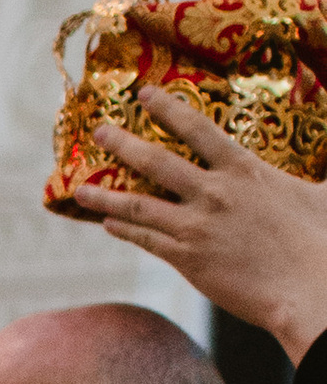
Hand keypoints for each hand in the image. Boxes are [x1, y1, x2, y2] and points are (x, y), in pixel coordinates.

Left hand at [62, 82, 326, 364]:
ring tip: (80, 190)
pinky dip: (124, 231)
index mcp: (244, 170)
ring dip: (105, 196)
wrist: (311, 288)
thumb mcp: (324, 193)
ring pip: (137, 205)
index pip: (197, 128)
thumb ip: (320, 172)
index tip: (143, 95)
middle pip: (155, 161)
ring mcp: (196, 227)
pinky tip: (108, 225)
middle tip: (98, 132)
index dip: (167, 108)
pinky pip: (146, 240)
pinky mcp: (188, 260)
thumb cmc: (323, 240)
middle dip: (122, 144)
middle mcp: (213, 193)